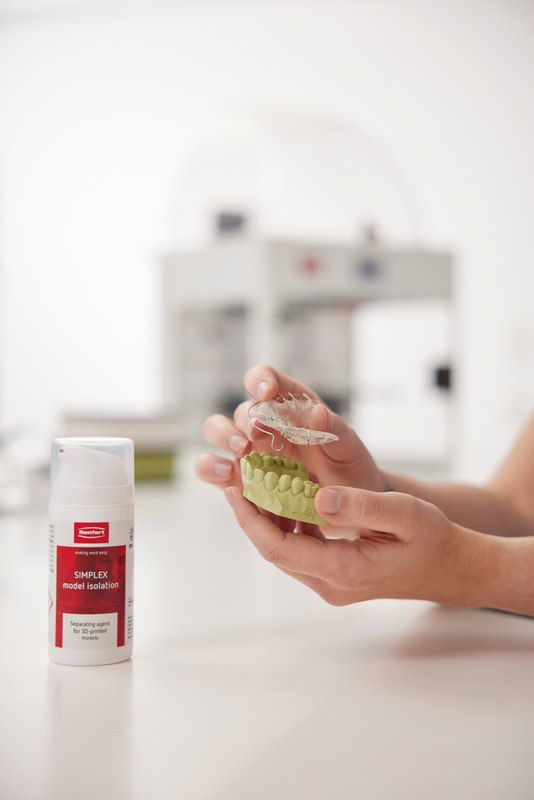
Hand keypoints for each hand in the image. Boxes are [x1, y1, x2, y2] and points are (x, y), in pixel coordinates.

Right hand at [195, 364, 386, 496]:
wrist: (347, 505)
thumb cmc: (347, 466)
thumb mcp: (349, 447)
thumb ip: (334, 429)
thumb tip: (317, 411)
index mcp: (288, 405)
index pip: (265, 380)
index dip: (260, 380)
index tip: (267, 392)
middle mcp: (263, 424)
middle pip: (241, 410)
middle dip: (244, 419)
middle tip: (254, 434)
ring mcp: (247, 451)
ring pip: (217, 431)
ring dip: (223, 437)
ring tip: (241, 451)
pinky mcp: (236, 479)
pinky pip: (211, 469)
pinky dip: (211, 468)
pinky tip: (226, 476)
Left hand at [223, 483, 496, 607]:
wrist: (453, 569)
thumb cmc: (433, 539)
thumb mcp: (405, 514)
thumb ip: (362, 506)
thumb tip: (318, 498)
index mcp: (344, 571)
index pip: (279, 547)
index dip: (251, 518)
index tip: (235, 488)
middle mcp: (331, 584)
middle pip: (275, 550)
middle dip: (253, 514)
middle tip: (240, 476)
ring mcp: (332, 584)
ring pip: (285, 550)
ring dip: (268, 518)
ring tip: (256, 480)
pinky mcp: (335, 576)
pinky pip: (300, 550)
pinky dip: (288, 523)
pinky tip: (286, 495)